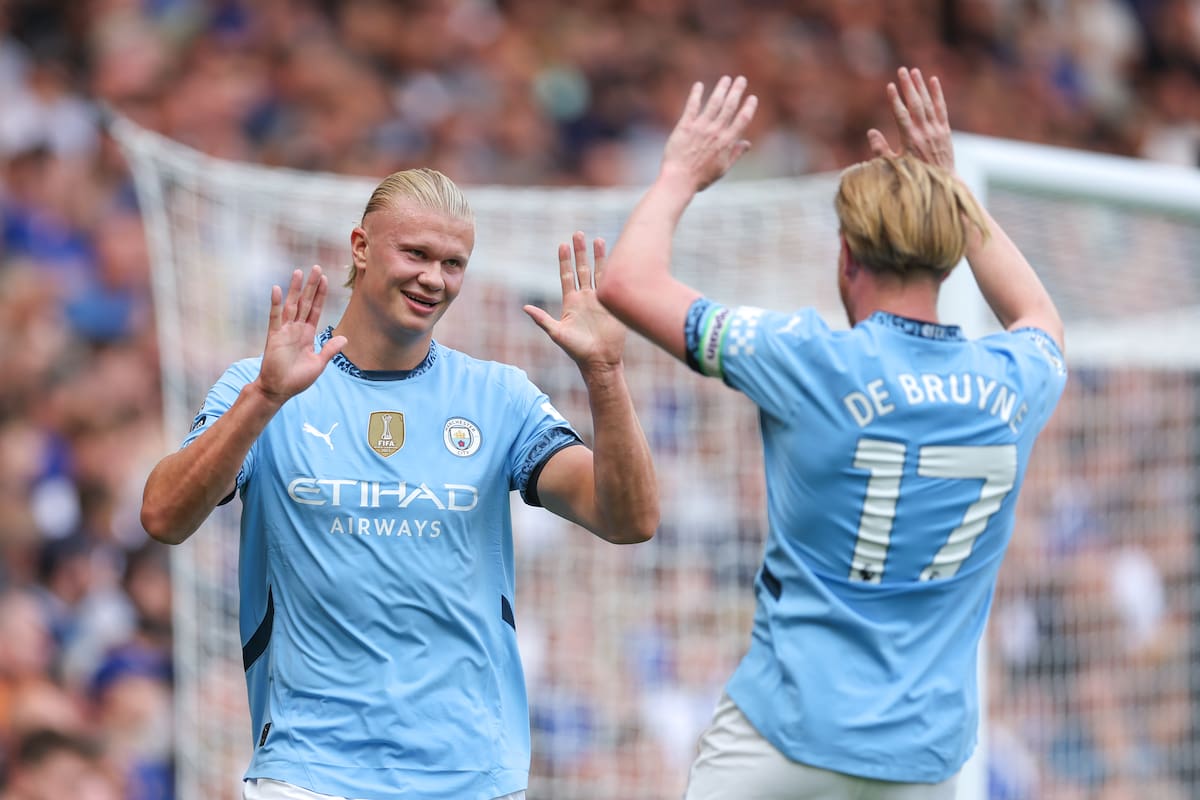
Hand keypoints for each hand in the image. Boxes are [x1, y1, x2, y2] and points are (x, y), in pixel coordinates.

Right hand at [255, 265, 345, 403]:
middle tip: (316, 267)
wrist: (279, 390)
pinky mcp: (274, 336)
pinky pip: (275, 317)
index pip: (315, 309)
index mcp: (308, 334)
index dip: (320, 295)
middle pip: (305, 302)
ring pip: (291, 305)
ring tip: (298, 272)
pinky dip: (276, 303)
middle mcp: (296, 329)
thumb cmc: (297, 379)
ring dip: (295, 289)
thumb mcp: (319, 363)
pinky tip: (277, 289)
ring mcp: (285, 331)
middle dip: (311, 286)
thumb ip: (330, 350)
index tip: (324, 279)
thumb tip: (344, 338)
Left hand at [524, 233, 624, 372]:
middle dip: (580, 252)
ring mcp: (599, 300)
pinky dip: (612, 270)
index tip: (563, 244)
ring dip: (597, 257)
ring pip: (598, 273)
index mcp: (570, 302)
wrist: (600, 360)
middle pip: (581, 269)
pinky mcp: (612, 305)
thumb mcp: (557, 334)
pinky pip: (612, 284)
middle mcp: (584, 298)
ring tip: (597, 239)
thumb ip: (542, 320)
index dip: (564, 261)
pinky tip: (615, 257)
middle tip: (578, 234)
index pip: (566, 276)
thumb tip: (525, 308)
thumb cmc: (577, 350)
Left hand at [661, 75, 757, 192]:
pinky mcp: (685, 126)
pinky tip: (699, 85)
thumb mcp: (723, 169)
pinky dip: (696, 94)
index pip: (742, 120)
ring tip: (726, 79)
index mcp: (727, 142)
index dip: (749, 107)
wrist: (679, 179)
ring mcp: (700, 127)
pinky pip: (692, 106)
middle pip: (730, 106)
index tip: (752, 98)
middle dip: (737, 91)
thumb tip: (747, 144)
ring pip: (714, 103)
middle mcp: (715, 132)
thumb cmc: (701, 178)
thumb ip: (735, 154)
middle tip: (741, 79)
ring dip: (721, 89)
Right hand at [867, 67, 955, 173]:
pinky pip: (941, 108)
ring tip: (914, 71)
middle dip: (908, 86)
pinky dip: (937, 94)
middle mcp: (924, 132)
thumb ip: (881, 150)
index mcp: (910, 140)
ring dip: (921, 86)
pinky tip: (933, 80)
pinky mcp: (945, 130)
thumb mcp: (894, 166)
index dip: (895, 100)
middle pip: (915, 104)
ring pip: (928, 103)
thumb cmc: (914, 176)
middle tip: (902, 70)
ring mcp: (936, 130)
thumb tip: (871, 132)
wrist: (942, 182)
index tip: (890, 86)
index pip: (901, 115)